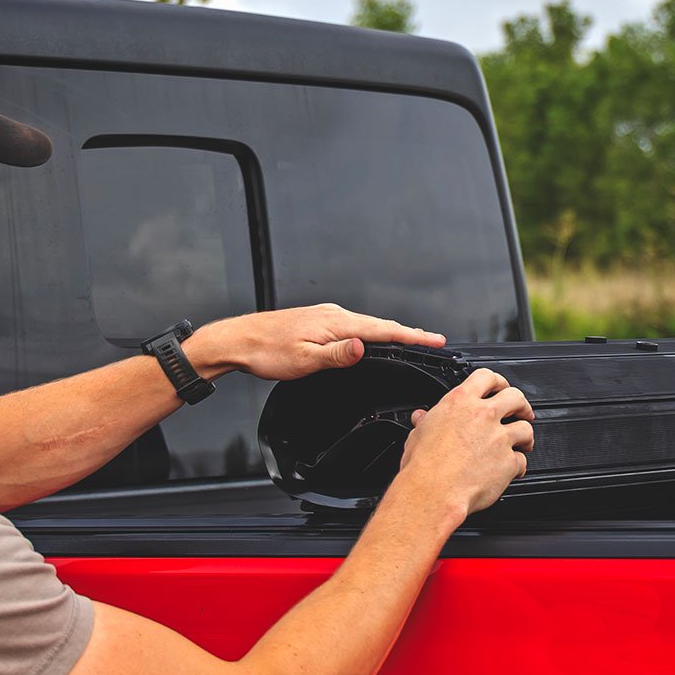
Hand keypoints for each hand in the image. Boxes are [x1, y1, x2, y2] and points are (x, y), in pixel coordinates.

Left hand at [185, 304, 446, 381]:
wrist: (238, 341)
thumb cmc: (266, 351)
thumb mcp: (305, 360)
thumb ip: (337, 355)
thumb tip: (364, 347)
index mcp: (335, 322)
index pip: (384, 330)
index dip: (413, 336)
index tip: (435, 339)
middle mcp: (333, 314)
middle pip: (380, 325)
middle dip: (408, 333)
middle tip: (433, 341)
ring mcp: (325, 316)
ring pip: (366, 325)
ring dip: (389, 334)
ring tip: (410, 341)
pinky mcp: (317, 322)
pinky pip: (352, 326)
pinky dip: (369, 333)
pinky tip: (370, 341)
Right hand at [396, 368, 534, 517]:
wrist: (433, 492)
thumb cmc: (423, 466)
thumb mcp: (417, 434)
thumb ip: (426, 422)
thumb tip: (422, 418)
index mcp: (461, 403)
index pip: (487, 377)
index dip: (497, 381)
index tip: (500, 388)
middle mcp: (483, 416)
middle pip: (515, 397)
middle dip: (520, 405)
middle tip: (520, 412)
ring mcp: (499, 438)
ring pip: (525, 428)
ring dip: (525, 436)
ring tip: (522, 443)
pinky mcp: (509, 462)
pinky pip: (522, 461)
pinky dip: (518, 467)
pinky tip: (512, 471)